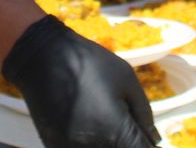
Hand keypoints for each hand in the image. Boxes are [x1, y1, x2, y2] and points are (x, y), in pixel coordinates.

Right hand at [1, 16, 157, 147]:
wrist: (41, 57)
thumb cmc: (88, 63)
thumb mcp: (126, 79)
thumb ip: (143, 112)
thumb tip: (154, 139)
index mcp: (115, 130)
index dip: (146, 143)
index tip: (145, 137)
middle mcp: (93, 146)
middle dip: (127, 142)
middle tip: (123, 123)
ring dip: (107, 141)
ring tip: (103, 120)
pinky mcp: (54, 147)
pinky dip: (88, 142)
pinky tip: (86, 123)